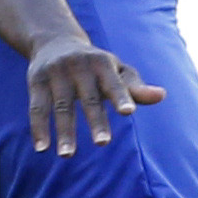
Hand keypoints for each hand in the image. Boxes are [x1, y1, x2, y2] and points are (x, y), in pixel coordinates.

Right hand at [25, 34, 163, 156]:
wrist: (55, 41)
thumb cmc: (96, 64)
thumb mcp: (117, 71)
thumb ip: (136, 87)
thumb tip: (162, 96)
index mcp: (103, 64)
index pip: (114, 83)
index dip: (121, 97)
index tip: (128, 112)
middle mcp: (79, 67)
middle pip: (88, 98)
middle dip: (96, 121)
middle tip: (103, 143)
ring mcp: (56, 73)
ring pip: (61, 106)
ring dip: (64, 132)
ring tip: (67, 156)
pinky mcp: (36, 81)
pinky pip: (37, 108)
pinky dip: (39, 128)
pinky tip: (42, 148)